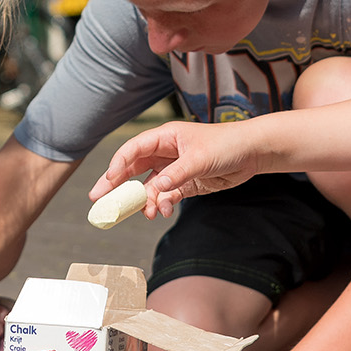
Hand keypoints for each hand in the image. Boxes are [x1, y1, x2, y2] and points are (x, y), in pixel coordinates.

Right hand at [90, 120, 262, 218]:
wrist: (252, 153)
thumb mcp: (200, 158)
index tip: (108, 182)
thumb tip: (156, 189)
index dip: (118, 165)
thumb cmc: (227, 144)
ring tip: (148, 213)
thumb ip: (177, 174)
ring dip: (146, 201)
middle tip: (98, 200)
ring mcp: (174, 169)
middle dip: (116, 185)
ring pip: (149, 187)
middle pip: (133, 169)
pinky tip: (164, 211)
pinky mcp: (185, 183)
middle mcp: (165, 152)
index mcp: (165, 137)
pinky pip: (166, 196)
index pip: (133, 150)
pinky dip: (162, 205)